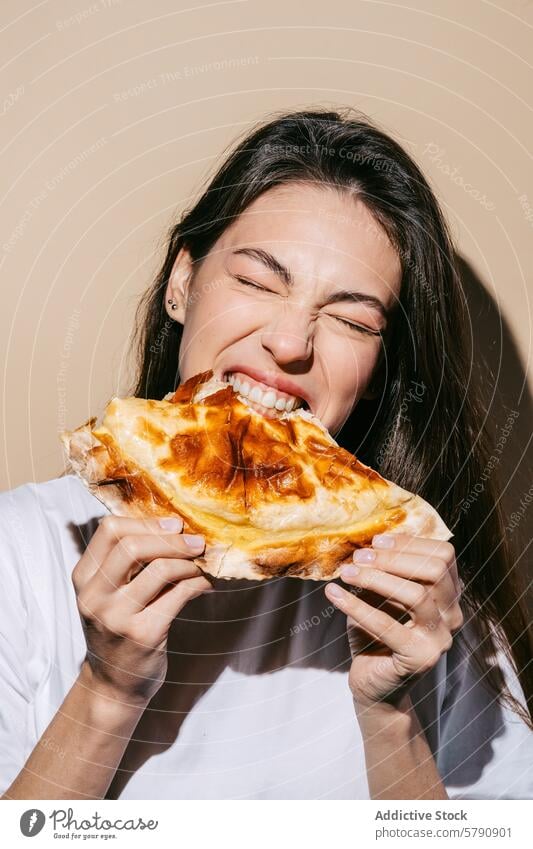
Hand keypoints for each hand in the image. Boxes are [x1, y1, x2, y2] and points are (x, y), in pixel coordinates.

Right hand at [72, 515, 212, 707]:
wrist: (113, 685)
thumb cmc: (118, 630)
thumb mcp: (109, 594)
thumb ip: (128, 563)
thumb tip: (174, 526)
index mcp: (84, 578)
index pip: (110, 530)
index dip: (146, 522)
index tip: (173, 525)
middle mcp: (95, 596)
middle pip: (132, 546)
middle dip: (172, 539)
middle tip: (197, 542)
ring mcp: (117, 617)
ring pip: (160, 569)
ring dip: (189, 562)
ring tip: (203, 563)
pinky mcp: (143, 635)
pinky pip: (179, 595)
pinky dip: (199, 584)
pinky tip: (206, 584)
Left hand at [324, 533, 462, 710]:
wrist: (374, 683)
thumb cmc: (375, 633)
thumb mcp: (379, 594)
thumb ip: (382, 571)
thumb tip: (367, 543)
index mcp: (448, 595)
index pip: (443, 555)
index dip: (410, 543)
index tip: (376, 541)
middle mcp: (452, 615)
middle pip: (434, 570)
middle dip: (393, 558)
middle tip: (359, 557)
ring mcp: (439, 639)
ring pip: (417, 595)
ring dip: (376, 579)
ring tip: (346, 573)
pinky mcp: (420, 659)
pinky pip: (387, 626)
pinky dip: (357, 606)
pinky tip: (334, 595)